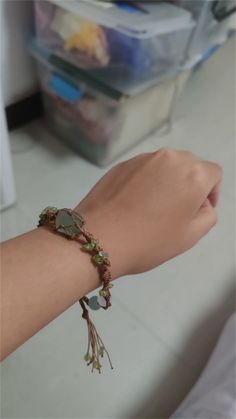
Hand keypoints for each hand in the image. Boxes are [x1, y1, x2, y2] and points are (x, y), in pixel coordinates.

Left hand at [76, 149, 221, 278]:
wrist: (99, 237)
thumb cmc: (150, 240)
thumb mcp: (191, 235)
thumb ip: (208, 214)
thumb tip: (200, 202)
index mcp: (193, 173)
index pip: (213, 173)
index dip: (211, 192)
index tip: (198, 211)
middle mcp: (170, 158)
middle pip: (189, 166)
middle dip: (189, 185)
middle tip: (175, 212)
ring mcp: (142, 158)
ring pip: (164, 166)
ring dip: (166, 182)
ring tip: (151, 208)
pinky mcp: (121, 164)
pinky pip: (142, 170)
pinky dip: (144, 182)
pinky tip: (132, 204)